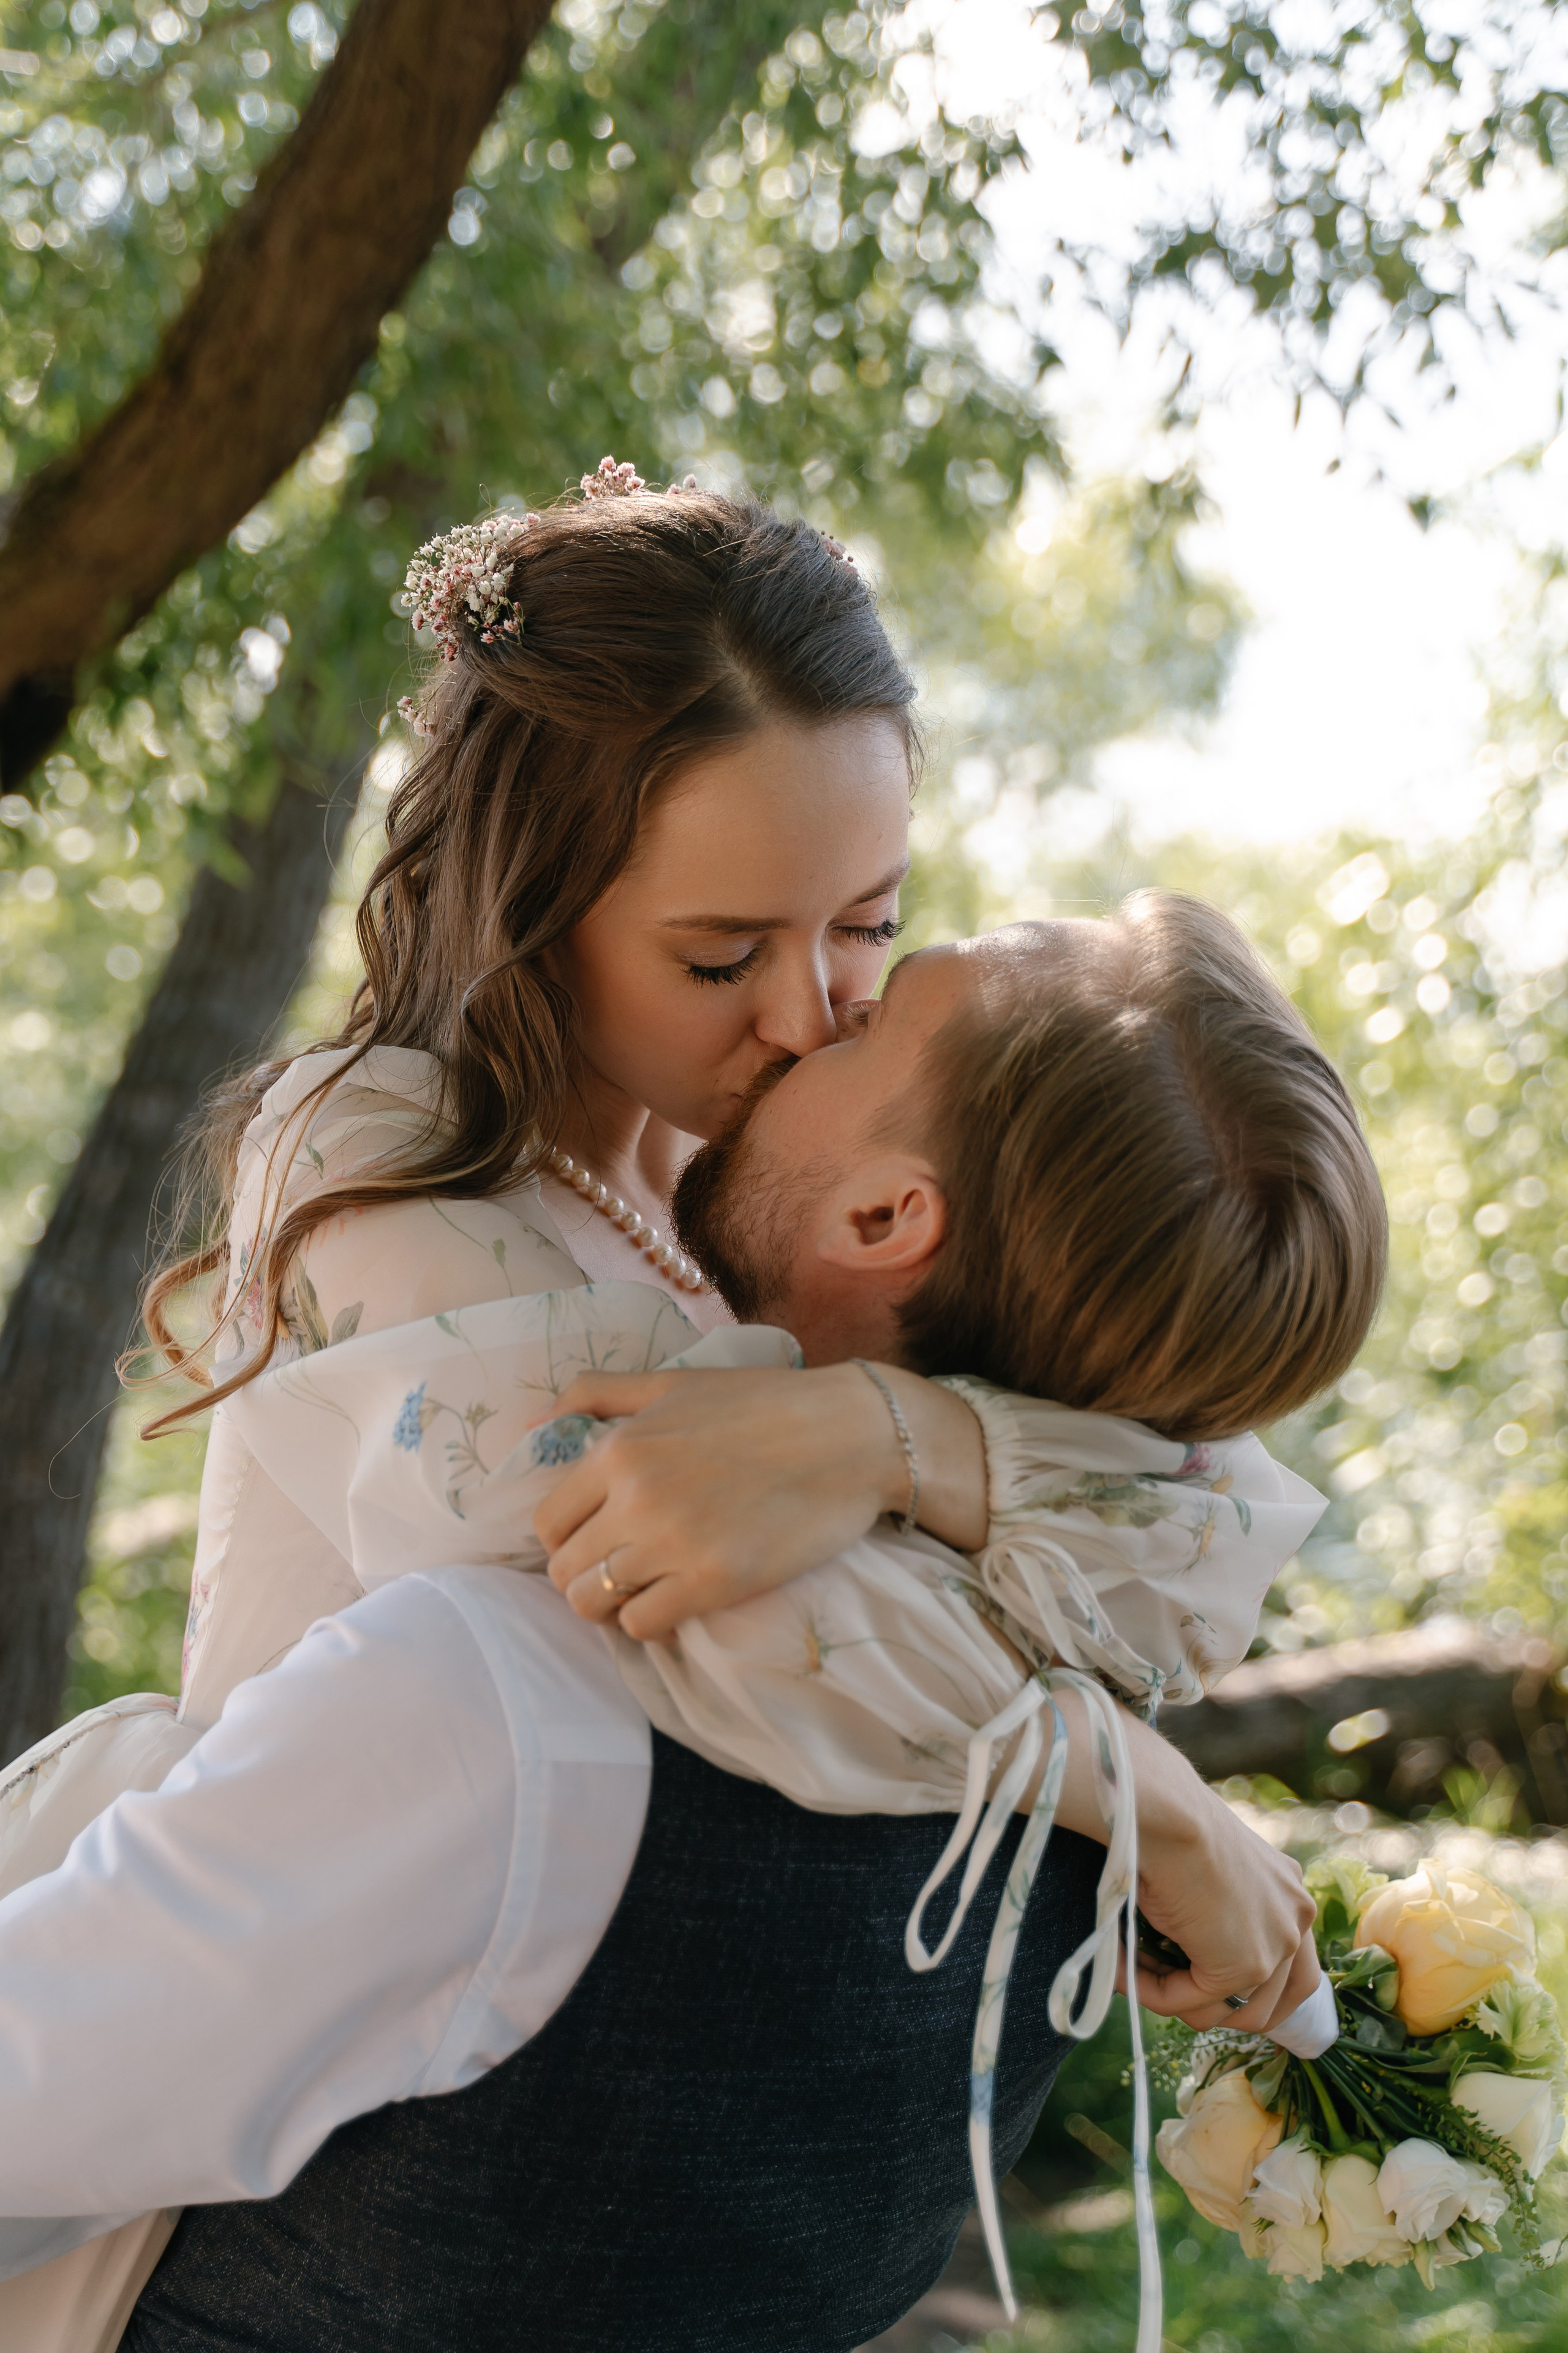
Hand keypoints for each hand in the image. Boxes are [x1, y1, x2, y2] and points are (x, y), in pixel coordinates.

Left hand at [534, 1362, 986, 1640]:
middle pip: (564, 1570)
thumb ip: (599, 1392)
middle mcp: (635, 1496)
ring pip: (595, 1603)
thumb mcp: (673, 1382)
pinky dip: (649, 1625)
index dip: (565, 1539)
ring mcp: (672, 1542)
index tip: (596, 1540)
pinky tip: (674, 1606)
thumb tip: (534, 1421)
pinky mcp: (713, 1582)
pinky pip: (643, 1626)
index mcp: (619, 1448)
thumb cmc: (765, 1404)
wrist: (854, 1435)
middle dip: (584, 1577)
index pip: (548, 1521)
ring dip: (612, 1606)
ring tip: (644, 1592)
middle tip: (620, 1572)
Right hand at [1050, 1688, 1319, 2034]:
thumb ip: (1216, 1913)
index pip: (1296, 1965)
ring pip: (1238, 2013)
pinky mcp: (1246, 1966)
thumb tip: (1184, 1960)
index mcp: (1289, 1888)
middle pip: (1280, 2000)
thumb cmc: (1170, 1824)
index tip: (1208, 1990)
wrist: (1164, 1813)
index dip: (1256, 1990)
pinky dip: (1156, 1995)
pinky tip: (1125, 1968)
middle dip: (1227, 2009)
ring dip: (1185, 2003)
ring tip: (1138, 1976)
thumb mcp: (1206, 1872)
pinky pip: (1195, 2005)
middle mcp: (1296, 1915)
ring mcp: (1278, 1944)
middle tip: (1175, 1995)